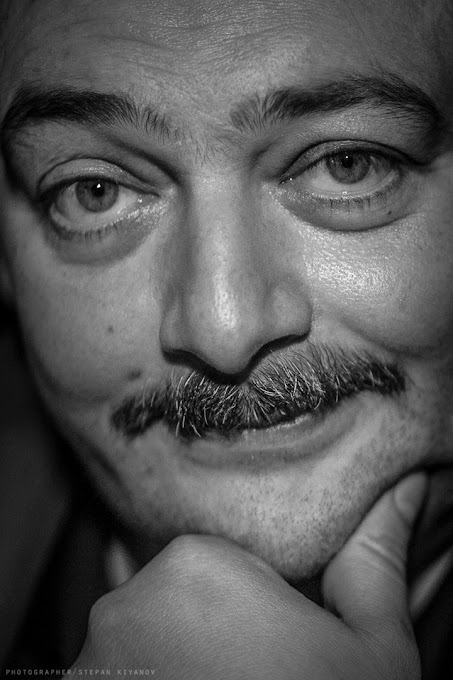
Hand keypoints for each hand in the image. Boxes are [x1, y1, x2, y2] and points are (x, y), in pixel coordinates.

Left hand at [71, 473, 426, 678]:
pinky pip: (115, 674)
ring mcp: (90, 659)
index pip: (229, 564)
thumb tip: (404, 489)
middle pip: (183, 601)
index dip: (262, 609)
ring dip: (175, 666)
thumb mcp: (367, 651)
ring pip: (146, 642)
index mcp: (197, 563)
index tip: (279, 651)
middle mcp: (126, 601)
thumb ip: (374, 562)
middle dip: (214, 636)